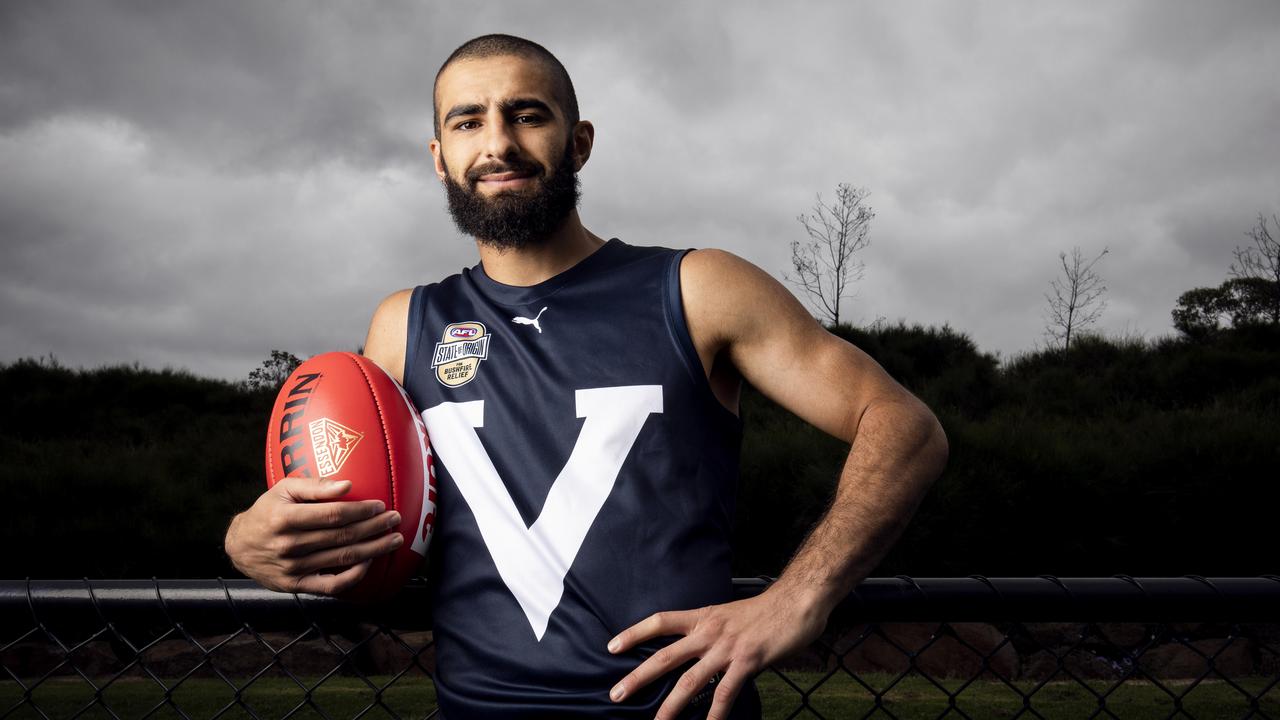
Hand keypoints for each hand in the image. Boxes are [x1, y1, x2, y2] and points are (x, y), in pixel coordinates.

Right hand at [224, 477, 403, 594]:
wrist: (240, 547)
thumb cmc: (268, 511)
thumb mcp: (284, 489)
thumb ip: (315, 485)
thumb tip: (348, 485)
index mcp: (285, 518)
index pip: (332, 515)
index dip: (360, 511)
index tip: (380, 505)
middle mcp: (289, 544)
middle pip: (342, 537)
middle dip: (374, 528)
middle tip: (395, 520)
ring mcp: (293, 568)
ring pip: (342, 559)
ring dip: (373, 549)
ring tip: (393, 540)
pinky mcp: (296, 585)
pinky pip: (331, 585)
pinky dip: (353, 575)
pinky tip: (369, 563)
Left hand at [607, 584, 829, 718]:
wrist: (796, 600)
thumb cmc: (766, 609)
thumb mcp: (729, 614)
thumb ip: (712, 632)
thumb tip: (699, 651)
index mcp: (703, 617)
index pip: (660, 621)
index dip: (634, 633)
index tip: (612, 646)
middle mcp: (709, 632)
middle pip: (665, 656)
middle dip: (639, 677)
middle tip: (616, 694)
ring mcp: (727, 648)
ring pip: (690, 681)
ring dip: (670, 706)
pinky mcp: (747, 662)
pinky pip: (725, 693)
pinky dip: (715, 715)